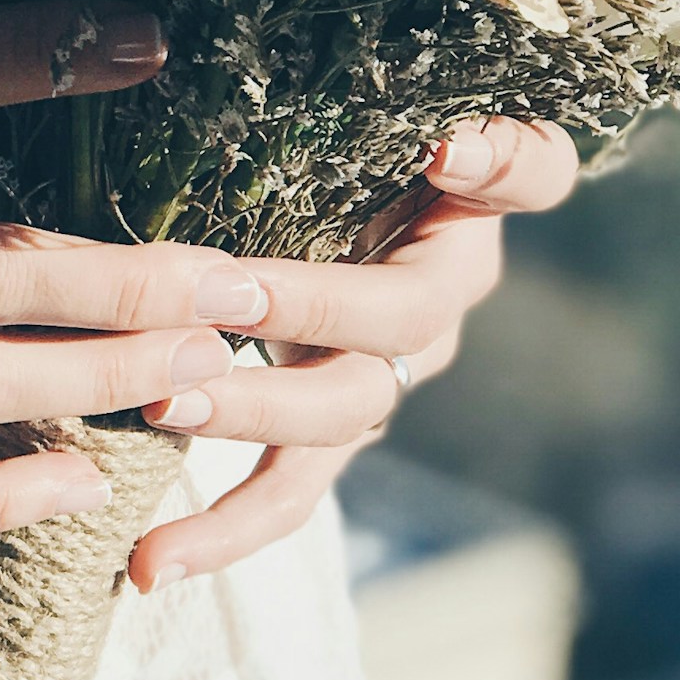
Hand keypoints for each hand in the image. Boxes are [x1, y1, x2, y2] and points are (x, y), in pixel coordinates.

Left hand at [125, 116, 579, 591]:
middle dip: (310, 308)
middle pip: (400, 314)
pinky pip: (286, 494)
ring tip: (163, 406)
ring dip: (250, 410)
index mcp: (459, 207)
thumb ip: (373, 117)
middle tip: (221, 298)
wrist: (267, 235)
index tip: (443, 153)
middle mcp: (436, 295)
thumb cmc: (299, 158)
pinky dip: (221, 531)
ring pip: (341, 410)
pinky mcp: (321, 438)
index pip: (528, 170)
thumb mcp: (333, 120)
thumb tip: (437, 144)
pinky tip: (150, 563)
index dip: (497, 163)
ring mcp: (381, 373)